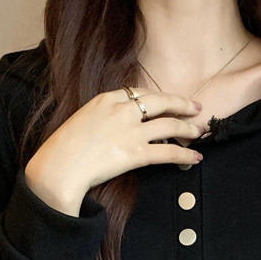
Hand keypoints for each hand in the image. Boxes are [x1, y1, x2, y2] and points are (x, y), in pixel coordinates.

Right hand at [24, 88, 206, 214]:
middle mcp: (122, 111)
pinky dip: (185, 154)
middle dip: (181, 104)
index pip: (138, 92)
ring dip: (188, 128)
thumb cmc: (63, 150)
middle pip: (160, 101)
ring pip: (169, 125)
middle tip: (196, 108)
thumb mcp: (81, 122)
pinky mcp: (135, 153)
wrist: (60, 166)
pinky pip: (167, 152)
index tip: (165, 102)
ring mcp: (130, 131)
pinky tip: (196, 156)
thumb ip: (101, 119)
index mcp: (106, 100)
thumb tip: (112, 129)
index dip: (156, 98)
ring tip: (200, 131)